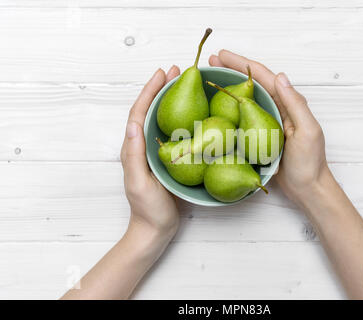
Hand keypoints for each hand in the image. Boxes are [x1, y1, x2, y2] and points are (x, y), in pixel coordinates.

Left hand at [120, 66, 180, 240]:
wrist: (155, 229)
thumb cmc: (148, 210)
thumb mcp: (140, 183)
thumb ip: (135, 156)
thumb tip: (134, 124)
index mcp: (134, 149)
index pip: (139, 113)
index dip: (149, 92)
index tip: (163, 74)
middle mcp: (143, 146)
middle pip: (150, 110)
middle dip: (161, 89)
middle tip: (176, 72)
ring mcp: (155, 152)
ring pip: (161, 119)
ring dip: (170, 99)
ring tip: (184, 84)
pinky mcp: (167, 159)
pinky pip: (172, 133)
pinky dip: (180, 117)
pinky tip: (193, 113)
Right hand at [209, 50, 329, 207]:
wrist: (307, 188)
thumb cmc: (309, 163)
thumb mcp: (307, 131)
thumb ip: (295, 105)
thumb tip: (280, 76)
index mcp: (287, 104)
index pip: (262, 77)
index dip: (242, 63)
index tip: (222, 55)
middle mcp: (276, 108)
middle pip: (251, 83)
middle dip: (231, 69)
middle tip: (211, 60)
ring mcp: (265, 122)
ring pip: (245, 97)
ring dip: (228, 86)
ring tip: (210, 77)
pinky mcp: (258, 135)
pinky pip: (242, 117)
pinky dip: (229, 108)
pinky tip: (216, 107)